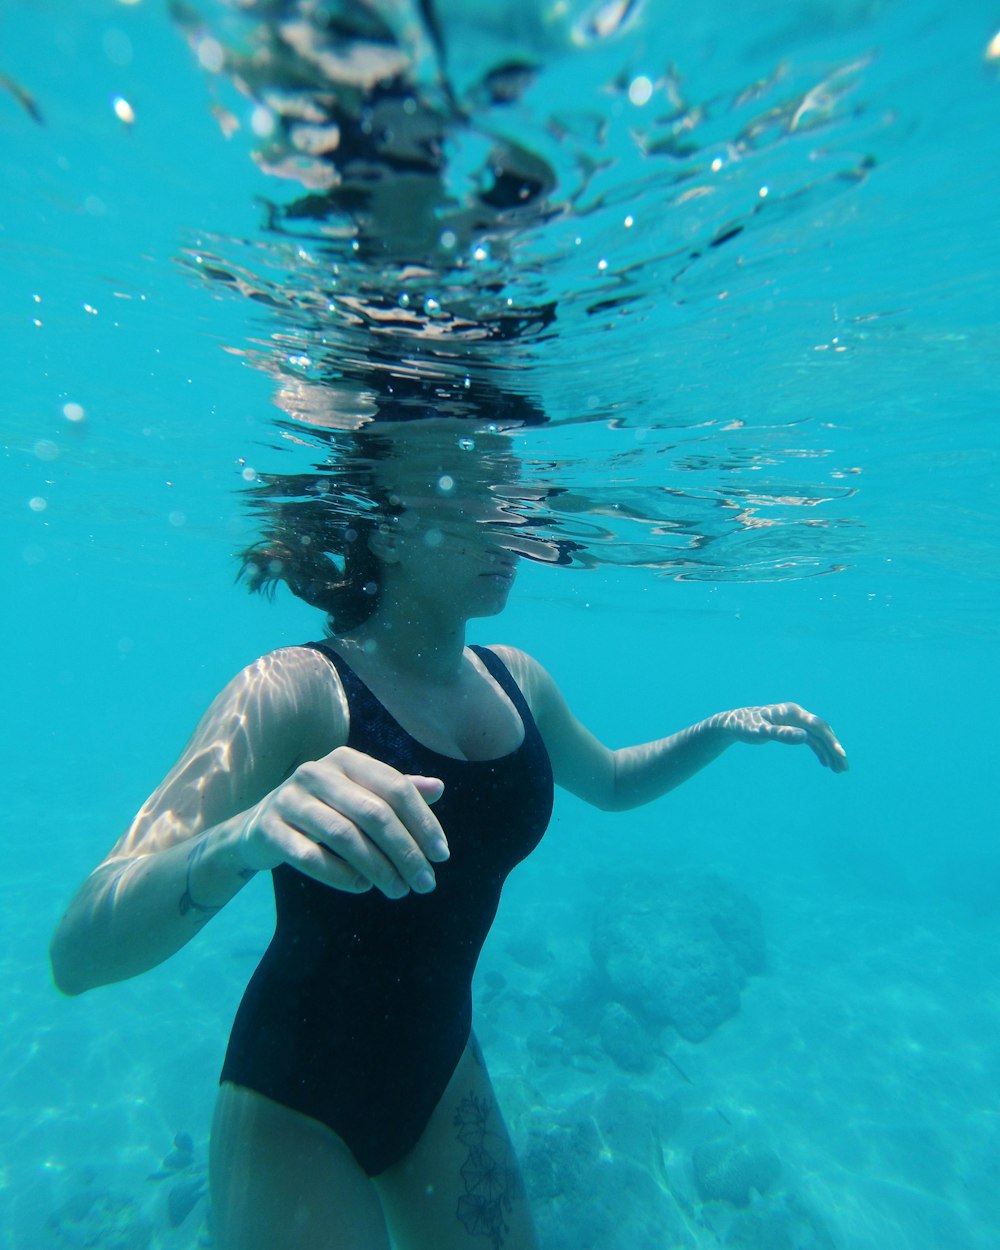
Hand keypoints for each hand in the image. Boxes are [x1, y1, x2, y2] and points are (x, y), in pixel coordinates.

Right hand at [237, 746, 448, 897]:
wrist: (259, 827)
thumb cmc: (323, 810)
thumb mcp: (359, 795)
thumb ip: (396, 791)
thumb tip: (439, 788)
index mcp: (345, 759)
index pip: (395, 788)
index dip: (423, 822)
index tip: (441, 856)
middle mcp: (316, 772)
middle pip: (373, 813)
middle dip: (405, 851)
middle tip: (424, 883)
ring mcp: (288, 798)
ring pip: (344, 835)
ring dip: (378, 868)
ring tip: (398, 890)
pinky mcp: (268, 828)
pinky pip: (310, 856)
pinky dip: (341, 874)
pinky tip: (362, 887)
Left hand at [712, 703, 847, 772]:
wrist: (733, 722)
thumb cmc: (744, 726)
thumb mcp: (760, 732)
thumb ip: (780, 734)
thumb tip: (804, 737)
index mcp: (792, 712)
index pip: (817, 726)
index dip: (830, 741)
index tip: (840, 755)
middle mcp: (797, 714)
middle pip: (822, 731)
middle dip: (834, 749)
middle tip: (844, 768)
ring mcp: (796, 721)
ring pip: (819, 736)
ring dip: (830, 752)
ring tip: (839, 770)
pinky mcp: (792, 728)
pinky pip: (811, 739)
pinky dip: (819, 751)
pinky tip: (825, 763)